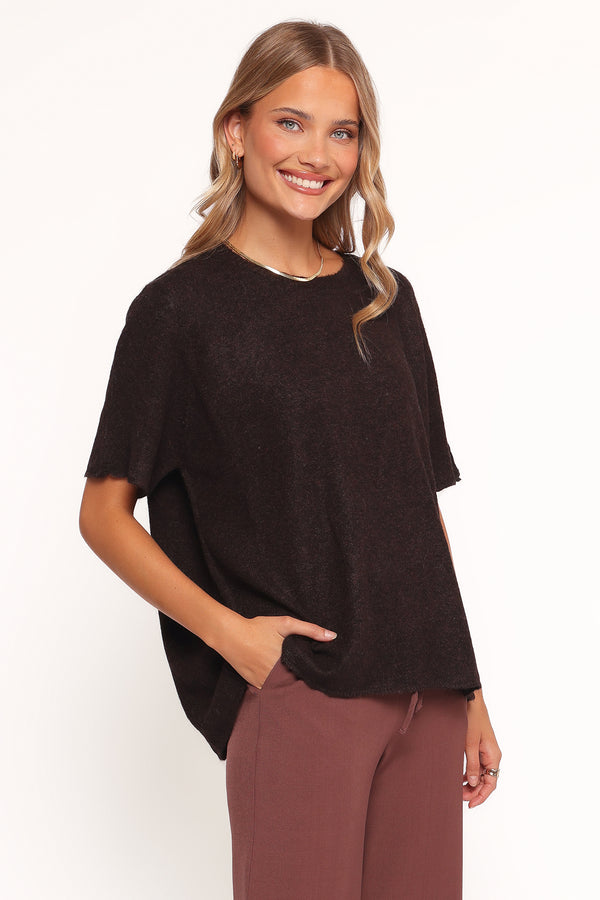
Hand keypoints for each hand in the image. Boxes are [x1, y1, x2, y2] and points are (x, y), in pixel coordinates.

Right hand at [214, 612, 336, 690]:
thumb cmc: (258, 628)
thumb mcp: (285, 624)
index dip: (314, 676)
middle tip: (310, 681)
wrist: (230, 635)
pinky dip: (275, 687)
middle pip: (295, 684)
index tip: (320, 675)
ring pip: (282, 689)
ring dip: (288, 686)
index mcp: (287, 664)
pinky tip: (279, 681)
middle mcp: (276, 677)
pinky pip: (269, 690)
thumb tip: (333, 636)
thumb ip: (310, 630)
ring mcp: (264, 683)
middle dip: (302, 683)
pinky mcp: (254, 685)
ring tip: (296, 683)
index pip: (307, 676)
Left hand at [463, 690, 501, 807]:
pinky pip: (477, 765)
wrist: (471, 700)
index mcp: (493, 755)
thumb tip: (473, 783)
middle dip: (475, 791)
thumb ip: (471, 764)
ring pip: (482, 773)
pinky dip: (470, 773)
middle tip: (460, 797)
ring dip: (472, 783)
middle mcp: (492, 755)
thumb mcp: (469, 743)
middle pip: (487, 780)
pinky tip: (460, 777)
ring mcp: (486, 751)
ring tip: (458, 789)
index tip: (470, 805)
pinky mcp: (480, 746)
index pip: (491, 783)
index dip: (481, 796)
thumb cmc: (471, 718)